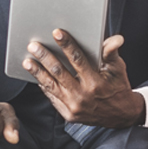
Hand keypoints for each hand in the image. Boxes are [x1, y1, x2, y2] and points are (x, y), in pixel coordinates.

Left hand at [20, 31, 145, 128]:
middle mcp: (83, 96)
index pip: (78, 60)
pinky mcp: (68, 114)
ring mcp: (74, 107)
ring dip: (37, 72)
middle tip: (33, 45)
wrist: (120, 115)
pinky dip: (43, 85)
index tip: (56, 33)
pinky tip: (36, 75)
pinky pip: (52, 97)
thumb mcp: (117, 69)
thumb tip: (116, 39)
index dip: (67, 45)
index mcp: (96, 83)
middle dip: (45, 57)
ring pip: (51, 86)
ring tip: (27, 61)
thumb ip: (111, 53)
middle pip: (59, 72)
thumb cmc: (118, 87)